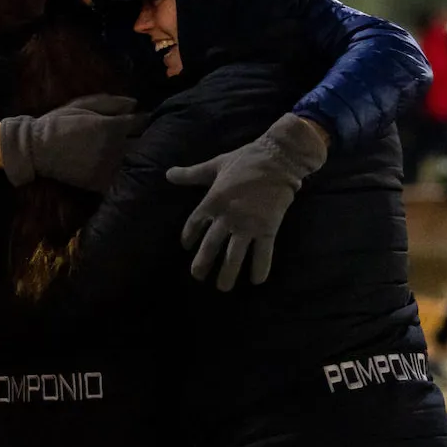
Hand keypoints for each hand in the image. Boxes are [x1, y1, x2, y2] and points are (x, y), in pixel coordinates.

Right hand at [0, 95, 144, 190]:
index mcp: (113, 127)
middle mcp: (116, 148)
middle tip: (153, 139)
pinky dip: (131, 176)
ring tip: (147, 156)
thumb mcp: (83, 105)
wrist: (38, 149)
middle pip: (146, 144)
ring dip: (145, 158)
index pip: (142, 122)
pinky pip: (124, 181)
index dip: (146, 120)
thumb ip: (111, 103)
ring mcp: (110, 167)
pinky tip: (132, 173)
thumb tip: (135, 103)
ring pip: (138, 163)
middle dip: (151, 139)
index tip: (146, 121)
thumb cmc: (59, 122)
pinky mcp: (101, 183)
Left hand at [166, 113, 327, 289]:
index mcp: (213, 200)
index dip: (189, 236)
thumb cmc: (246, 159)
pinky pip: (263, 253)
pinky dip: (260, 268)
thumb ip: (191, 174)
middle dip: (202, 263)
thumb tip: (168, 174)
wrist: (278, 159)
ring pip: (234, 255)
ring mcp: (248, 225)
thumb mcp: (215, 165)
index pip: (195, 223)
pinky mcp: (268, 229)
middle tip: (197, 276)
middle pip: (211, 246)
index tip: (186, 246)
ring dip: (228, 273)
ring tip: (223, 287)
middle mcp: (227, 217)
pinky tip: (256, 281)